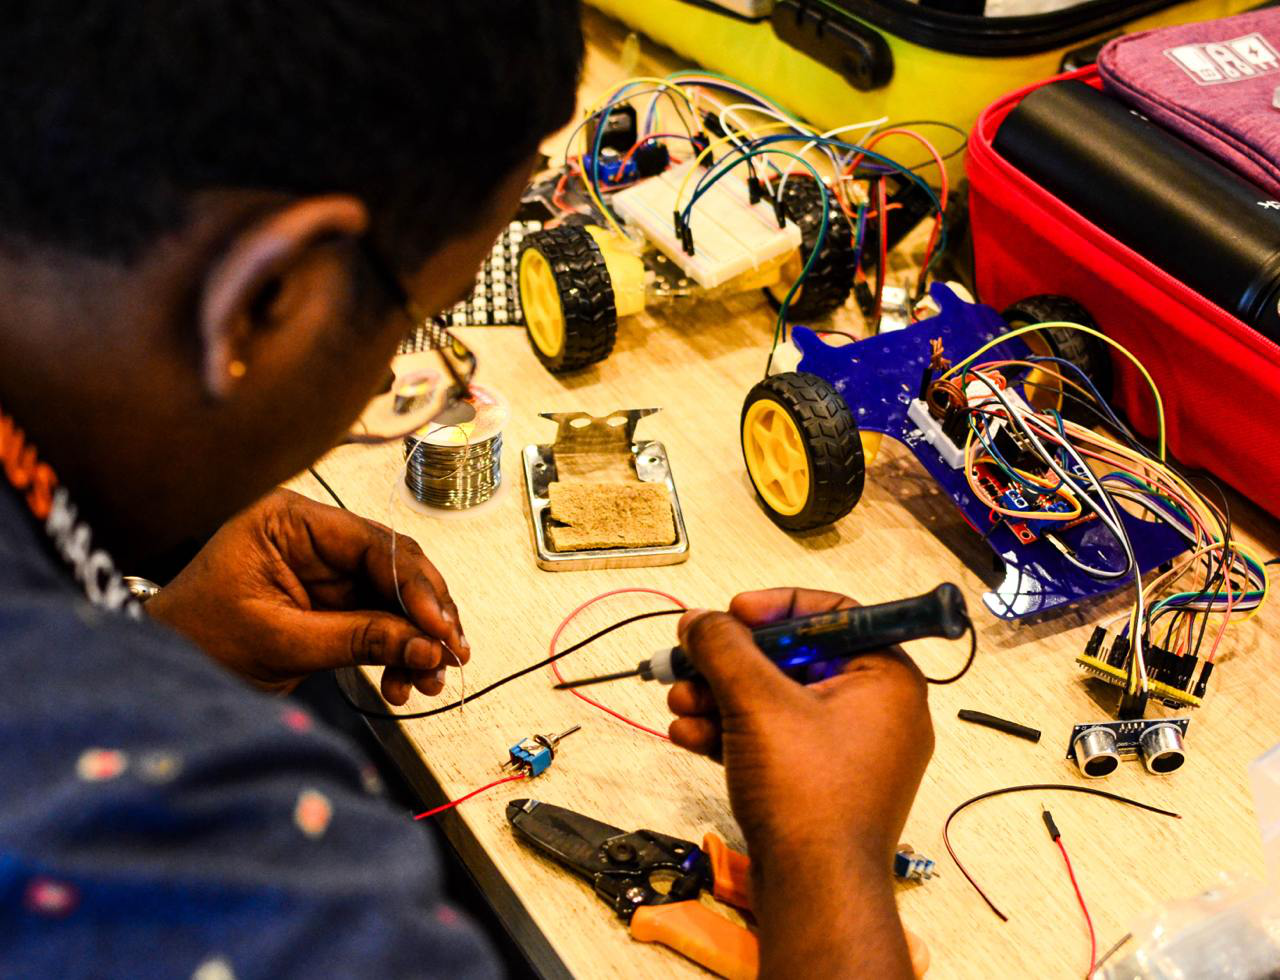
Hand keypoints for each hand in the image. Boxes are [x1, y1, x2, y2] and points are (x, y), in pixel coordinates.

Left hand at [147, 488, 467, 701]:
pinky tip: (406, 681)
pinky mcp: (331, 604)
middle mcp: (314, 538)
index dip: (416, 586)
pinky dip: (399, 653)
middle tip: (451, 654)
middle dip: (427, 616)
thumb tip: (426, 646)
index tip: (440, 627)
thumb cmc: (196, 640)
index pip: (373, 543)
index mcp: (289, 520)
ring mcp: (325, 571)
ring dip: (418, 641)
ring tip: (429, 679)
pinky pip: (381, 623)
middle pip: (394, 568)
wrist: (160, 671)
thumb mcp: (279, 640)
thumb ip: (357, 638)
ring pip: (396, 599)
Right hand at [668, 589, 932, 977]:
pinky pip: (774, 739)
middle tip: (690, 657)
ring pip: (776, 701)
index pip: (835, 613)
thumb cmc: (809, 797)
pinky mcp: (820, 783)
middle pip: (794, 659)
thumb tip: (700, 620)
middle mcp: (876, 711)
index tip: (733, 612)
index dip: (776, 606)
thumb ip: (725, 649)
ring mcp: (848, 751)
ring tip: (679, 700)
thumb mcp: (758, 703)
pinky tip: (689, 734)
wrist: (813, 891)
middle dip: (732, 662)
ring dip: (721, 696)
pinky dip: (732, 732)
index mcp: (886, 679)